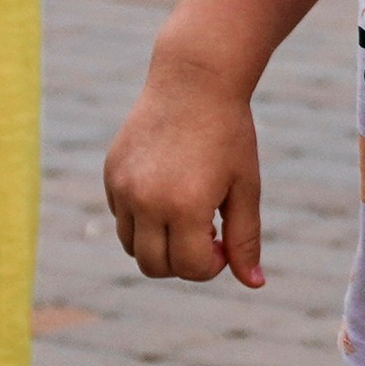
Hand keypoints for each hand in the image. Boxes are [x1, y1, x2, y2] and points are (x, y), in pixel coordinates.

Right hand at [105, 55, 265, 286]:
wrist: (193, 81)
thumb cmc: (228, 134)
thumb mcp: (245, 187)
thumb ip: (245, 239)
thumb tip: (253, 284)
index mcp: (184, 207)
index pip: (189, 268)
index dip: (211, 265)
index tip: (224, 240)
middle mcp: (146, 201)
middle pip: (154, 266)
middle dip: (182, 261)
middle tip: (206, 231)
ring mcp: (123, 187)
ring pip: (132, 247)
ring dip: (159, 244)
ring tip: (186, 212)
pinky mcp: (111, 174)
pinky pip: (121, 218)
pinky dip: (142, 219)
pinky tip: (167, 188)